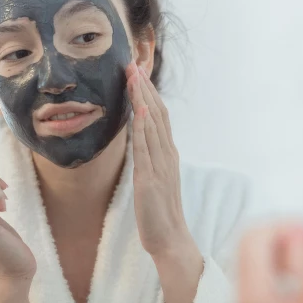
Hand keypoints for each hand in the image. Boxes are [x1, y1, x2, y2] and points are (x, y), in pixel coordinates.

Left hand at [126, 62, 192, 258]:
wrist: (170, 240)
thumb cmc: (158, 212)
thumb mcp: (153, 177)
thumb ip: (149, 156)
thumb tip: (137, 137)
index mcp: (167, 153)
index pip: (158, 114)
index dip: (148, 91)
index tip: (137, 70)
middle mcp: (167, 154)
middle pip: (157, 112)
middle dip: (144, 86)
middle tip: (132, 62)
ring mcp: (161, 165)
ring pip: (153, 124)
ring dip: (142, 97)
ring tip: (133, 75)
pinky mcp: (150, 179)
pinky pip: (146, 147)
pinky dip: (143, 126)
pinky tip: (139, 108)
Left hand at [237, 223, 302, 302]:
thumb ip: (300, 262)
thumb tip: (294, 232)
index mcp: (252, 297)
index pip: (253, 241)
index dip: (279, 227)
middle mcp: (240, 296)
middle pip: (248, 240)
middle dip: (279, 230)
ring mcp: (243, 295)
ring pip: (252, 246)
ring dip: (280, 238)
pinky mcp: (251, 295)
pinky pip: (258, 259)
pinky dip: (279, 249)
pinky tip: (302, 251)